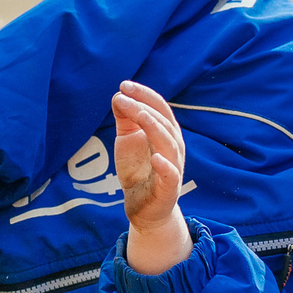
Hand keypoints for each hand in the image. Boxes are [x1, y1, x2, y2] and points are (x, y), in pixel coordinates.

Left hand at [111, 79, 191, 276]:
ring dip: (155, 128)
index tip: (124, 85)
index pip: (160, 108)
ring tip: (139, 116)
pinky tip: (156, 158)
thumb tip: (118, 95)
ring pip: (170, 144)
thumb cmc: (138, 170)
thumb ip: (125, 118)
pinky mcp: (169, 189)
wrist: (143, 207)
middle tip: (124, 97)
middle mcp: (173, 147)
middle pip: (164, 122)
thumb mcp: (127, 140)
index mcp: (165, 132)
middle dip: (144, 107)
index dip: (143, 95)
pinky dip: (166, 167)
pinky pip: (171, 176)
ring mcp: (173, 168)